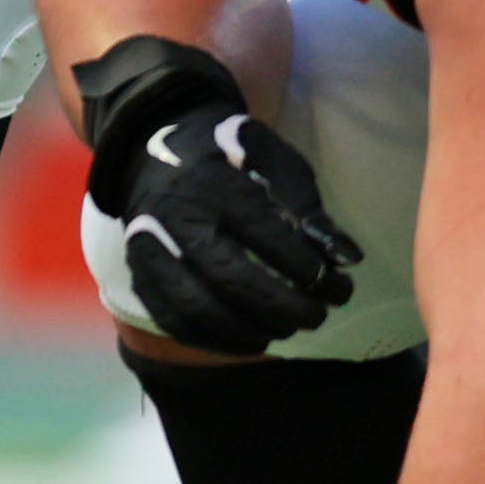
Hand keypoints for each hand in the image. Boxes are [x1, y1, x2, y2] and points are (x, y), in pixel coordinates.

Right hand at [71, 34, 357, 356]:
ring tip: (288, 328)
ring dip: (253, 330)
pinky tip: (252, 338)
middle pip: (231, 279)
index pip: (264, 235)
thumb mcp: (271, 157)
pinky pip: (175, 322)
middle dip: (284, 308)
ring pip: (200, 309)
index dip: (306, 268)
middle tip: (319, 316)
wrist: (152, 142)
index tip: (336, 284)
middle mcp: (175, 217)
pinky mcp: (138, 274)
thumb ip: (306, 205)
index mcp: (211, 181)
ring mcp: (149, 250)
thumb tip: (346, 258)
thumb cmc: (226, 152)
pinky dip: (218, 341)